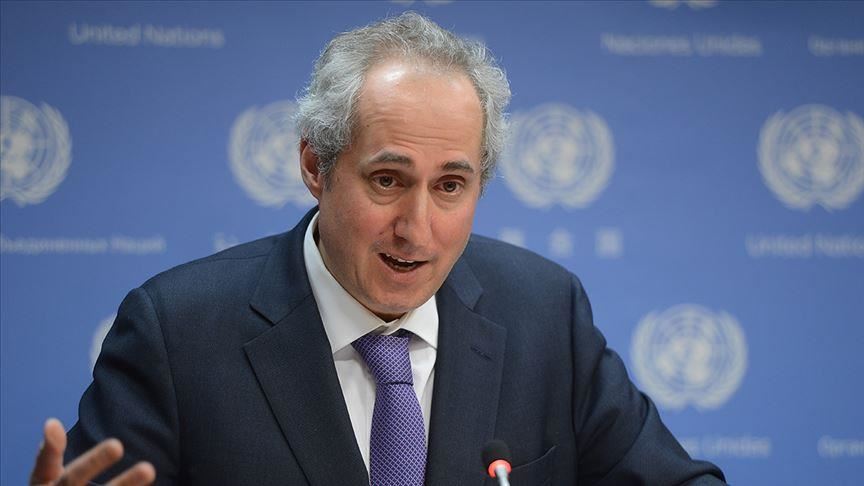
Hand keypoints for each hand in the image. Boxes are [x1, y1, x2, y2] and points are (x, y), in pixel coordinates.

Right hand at [30, 418, 155, 485]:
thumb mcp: (48, 477)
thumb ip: (52, 453)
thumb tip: (51, 424)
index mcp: (44, 485)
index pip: (44, 466)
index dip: (49, 448)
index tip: (52, 422)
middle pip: (73, 480)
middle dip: (93, 462)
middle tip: (116, 444)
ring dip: (126, 484)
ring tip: (148, 469)